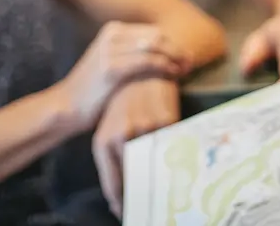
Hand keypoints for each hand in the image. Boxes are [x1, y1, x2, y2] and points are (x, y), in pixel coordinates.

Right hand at [58, 22, 187, 129]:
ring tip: (185, 70)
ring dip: (175, 57)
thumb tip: (165, 54)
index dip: (173, 43)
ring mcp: (110, 50)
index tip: (186, 57)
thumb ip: (133, 54)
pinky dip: (165, 67)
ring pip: (155, 46)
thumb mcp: (112, 62)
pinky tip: (174, 75)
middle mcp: (112, 35)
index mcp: (113, 30)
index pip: (153, 31)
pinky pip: (147, 62)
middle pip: (157, 36)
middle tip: (190, 63)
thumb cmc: (94, 90)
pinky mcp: (111, 69)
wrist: (67, 107)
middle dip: (177, 49)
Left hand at [92, 78, 179, 217]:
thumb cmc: (125, 102)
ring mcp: (145, 129)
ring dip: (160, 177)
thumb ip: (114, 158)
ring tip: (164, 186)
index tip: (125, 214)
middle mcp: (121, 137)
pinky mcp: (165, 121)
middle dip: (140, 195)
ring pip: (155, 165)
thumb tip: (118, 198)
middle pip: (134, 179)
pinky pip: (172, 150)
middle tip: (145, 207)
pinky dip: (174, 158)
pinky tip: (176, 160)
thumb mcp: (112, 127)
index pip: (112, 183)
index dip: (120, 202)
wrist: (143, 68)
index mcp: (103, 141)